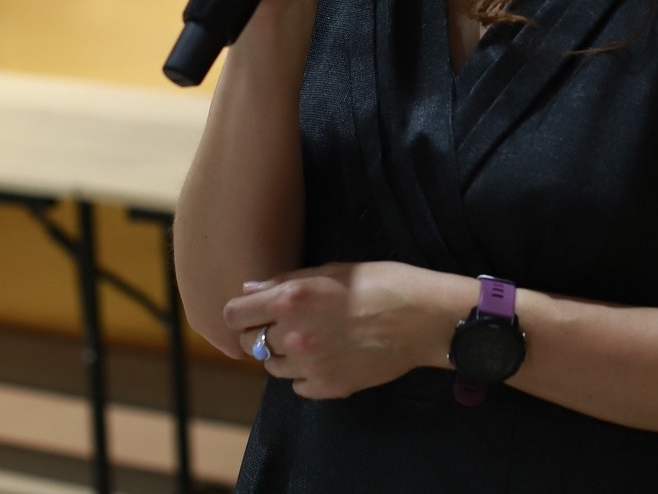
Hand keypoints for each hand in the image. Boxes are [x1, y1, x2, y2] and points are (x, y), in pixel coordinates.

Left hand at [224, 261, 457, 398]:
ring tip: (314, 338)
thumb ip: (287, 281)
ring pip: (272, 367)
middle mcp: (294, 335)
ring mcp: (310, 366)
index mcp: (292, 299)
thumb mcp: (334, 269)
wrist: (423, 318)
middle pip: (250, 342)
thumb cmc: (383, 282)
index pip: (235, 315)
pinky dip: (305, 374)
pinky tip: (328, 356)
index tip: (253, 308)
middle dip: (262, 331)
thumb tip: (250, 290)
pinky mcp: (328, 388)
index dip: (241, 311)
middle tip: (289, 321)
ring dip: (284, 353)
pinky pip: (298, 386)